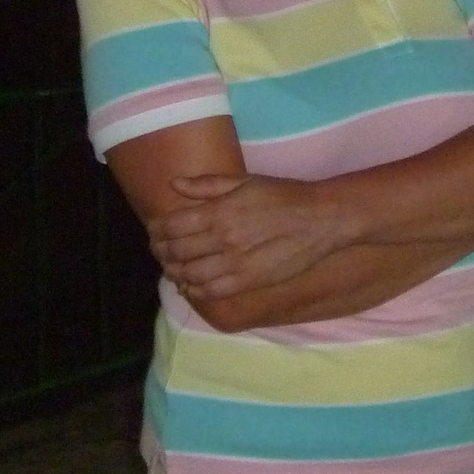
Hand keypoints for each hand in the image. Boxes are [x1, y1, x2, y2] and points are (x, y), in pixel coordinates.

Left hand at [149, 172, 341, 304]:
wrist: (319, 219)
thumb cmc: (282, 195)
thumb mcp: (245, 181)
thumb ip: (207, 185)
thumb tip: (174, 184)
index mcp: (219, 211)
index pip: (172, 225)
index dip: (156, 230)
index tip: (153, 229)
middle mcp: (223, 238)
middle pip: (176, 251)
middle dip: (161, 251)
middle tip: (158, 249)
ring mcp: (235, 263)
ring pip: (189, 274)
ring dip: (174, 271)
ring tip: (171, 267)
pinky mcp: (248, 281)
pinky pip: (210, 291)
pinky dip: (193, 290)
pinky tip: (189, 284)